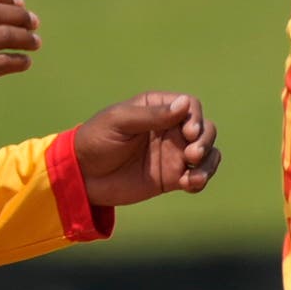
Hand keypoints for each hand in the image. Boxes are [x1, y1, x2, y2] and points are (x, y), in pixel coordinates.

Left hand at [71, 91, 219, 205]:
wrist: (82, 177)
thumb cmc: (96, 141)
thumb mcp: (120, 122)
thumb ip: (152, 115)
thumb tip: (186, 104)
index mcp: (157, 109)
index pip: (190, 106)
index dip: (195, 118)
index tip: (188, 133)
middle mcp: (170, 129)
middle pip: (205, 129)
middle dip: (205, 140)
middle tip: (191, 155)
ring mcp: (173, 154)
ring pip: (208, 153)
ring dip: (208, 163)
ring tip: (193, 176)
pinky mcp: (173, 177)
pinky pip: (197, 176)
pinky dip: (200, 180)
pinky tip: (188, 185)